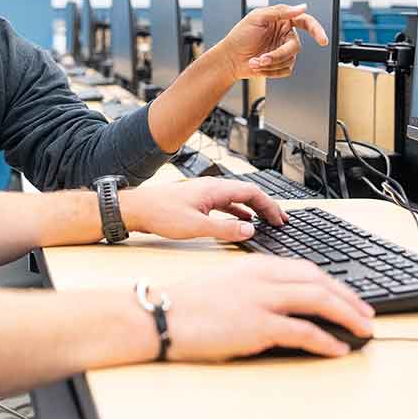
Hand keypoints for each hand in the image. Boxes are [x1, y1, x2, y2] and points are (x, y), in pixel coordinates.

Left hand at [121, 178, 286, 241]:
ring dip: (253, 209)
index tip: (280, 219)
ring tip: (266, 222)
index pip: (252, 193)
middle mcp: (212, 187)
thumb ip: (225, 230)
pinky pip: (225, 204)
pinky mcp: (197, 201)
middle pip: (247, 193)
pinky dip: (238, 212)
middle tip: (281, 220)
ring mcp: (204, 193)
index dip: (270, 206)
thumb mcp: (196, 226)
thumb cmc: (161, 214)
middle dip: (266, 206)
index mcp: (215, 189)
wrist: (137, 209)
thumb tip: (250, 231)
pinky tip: (240, 223)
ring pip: (236, 198)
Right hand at [163, 255, 375, 359]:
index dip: (333, 283)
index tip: (349, 296)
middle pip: (318, 281)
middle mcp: (262, 278)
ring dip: (346, 315)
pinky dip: (325, 339)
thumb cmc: (189, 304)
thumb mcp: (227, 284)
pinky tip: (337, 348)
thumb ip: (256, 287)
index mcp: (256, 266)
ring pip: (318, 300)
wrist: (161, 314)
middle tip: (366, 314)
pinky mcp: (255, 325)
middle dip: (348, 297)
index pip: (306, 269)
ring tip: (362, 329)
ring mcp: (260, 301)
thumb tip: (282, 303)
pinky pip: (302, 331)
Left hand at [215, 3, 328, 80]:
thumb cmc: (239, 37)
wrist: (229, 59)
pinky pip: (285, 70)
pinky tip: (258, 66)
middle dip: (277, 55)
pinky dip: (271, 71)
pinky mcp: (280, 65)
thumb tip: (301, 7)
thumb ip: (280, 11)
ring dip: (270, 63)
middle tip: (263, 58)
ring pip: (289, 60)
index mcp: (282, 21)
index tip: (322, 40)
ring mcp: (283, 51)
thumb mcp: (256, 18)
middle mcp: (285, 35)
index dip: (316, 29)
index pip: (305, 21)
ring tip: (255, 61)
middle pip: (295, 47)